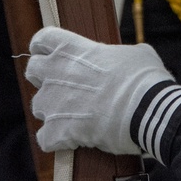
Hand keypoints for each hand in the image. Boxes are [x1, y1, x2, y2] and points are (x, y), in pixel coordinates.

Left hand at [25, 26, 173, 154]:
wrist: (148, 109)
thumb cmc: (145, 78)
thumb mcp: (135, 53)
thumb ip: (117, 54)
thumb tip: (125, 60)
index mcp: (73, 49)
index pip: (42, 39)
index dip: (44, 48)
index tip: (52, 55)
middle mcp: (57, 72)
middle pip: (32, 69)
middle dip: (43, 78)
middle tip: (63, 87)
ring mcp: (54, 102)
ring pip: (38, 106)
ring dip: (51, 111)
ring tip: (72, 118)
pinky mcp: (58, 130)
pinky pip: (45, 138)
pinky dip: (56, 141)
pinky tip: (71, 141)